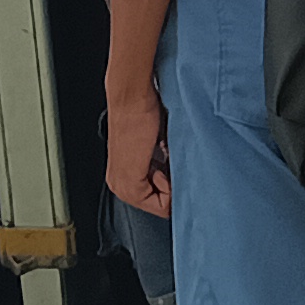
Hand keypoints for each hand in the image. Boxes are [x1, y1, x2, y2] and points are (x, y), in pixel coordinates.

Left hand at [108, 82, 171, 217]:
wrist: (132, 98)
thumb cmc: (143, 113)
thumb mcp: (156, 147)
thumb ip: (166, 167)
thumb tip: (184, 180)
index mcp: (123, 179)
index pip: (157, 202)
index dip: (174, 186)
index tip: (173, 163)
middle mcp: (119, 187)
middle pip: (160, 206)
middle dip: (173, 186)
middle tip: (170, 159)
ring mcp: (122, 188)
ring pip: (163, 206)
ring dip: (172, 182)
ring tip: (164, 155)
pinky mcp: (130, 185)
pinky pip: (162, 203)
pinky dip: (170, 183)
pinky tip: (161, 157)